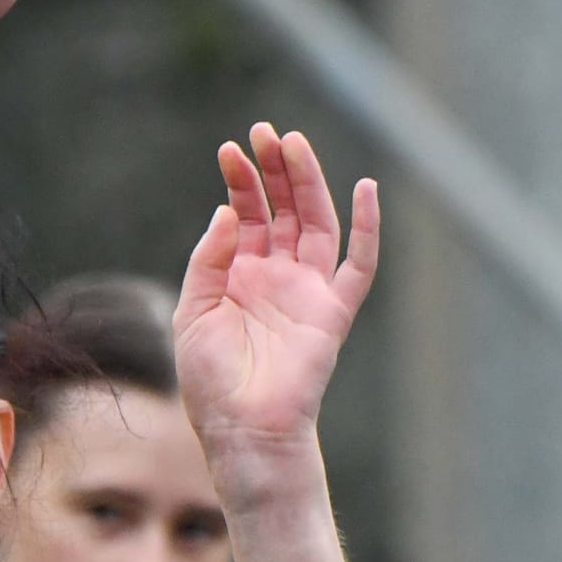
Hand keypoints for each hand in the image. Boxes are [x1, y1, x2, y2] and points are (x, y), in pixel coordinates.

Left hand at [174, 126, 378, 462]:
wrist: (241, 429)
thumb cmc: (211, 381)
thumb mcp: (193, 311)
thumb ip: (209, 260)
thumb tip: (226, 212)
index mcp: (241, 275)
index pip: (246, 215)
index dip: (240, 182)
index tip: (230, 149)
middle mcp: (277, 276)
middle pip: (284, 209)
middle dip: (275, 170)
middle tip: (265, 132)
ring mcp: (308, 291)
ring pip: (317, 224)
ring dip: (309, 183)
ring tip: (293, 144)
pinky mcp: (334, 313)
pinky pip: (359, 265)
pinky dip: (368, 228)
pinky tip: (366, 189)